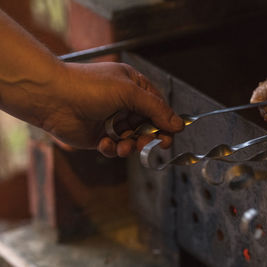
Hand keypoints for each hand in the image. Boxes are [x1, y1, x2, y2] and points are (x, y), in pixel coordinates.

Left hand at [39, 62, 182, 156]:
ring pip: (133, 139)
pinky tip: (104, 144)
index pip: (158, 107)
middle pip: (148, 126)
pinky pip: (114, 147)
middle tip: (152, 145)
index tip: (170, 135)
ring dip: (131, 146)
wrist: (52, 97)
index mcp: (134, 87)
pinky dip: (112, 148)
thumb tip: (179, 124)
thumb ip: (156, 109)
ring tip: (124, 146)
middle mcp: (125, 103)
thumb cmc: (89, 86)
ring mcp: (112, 120)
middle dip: (149, 137)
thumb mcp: (129, 92)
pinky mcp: (100, 136)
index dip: (166, 122)